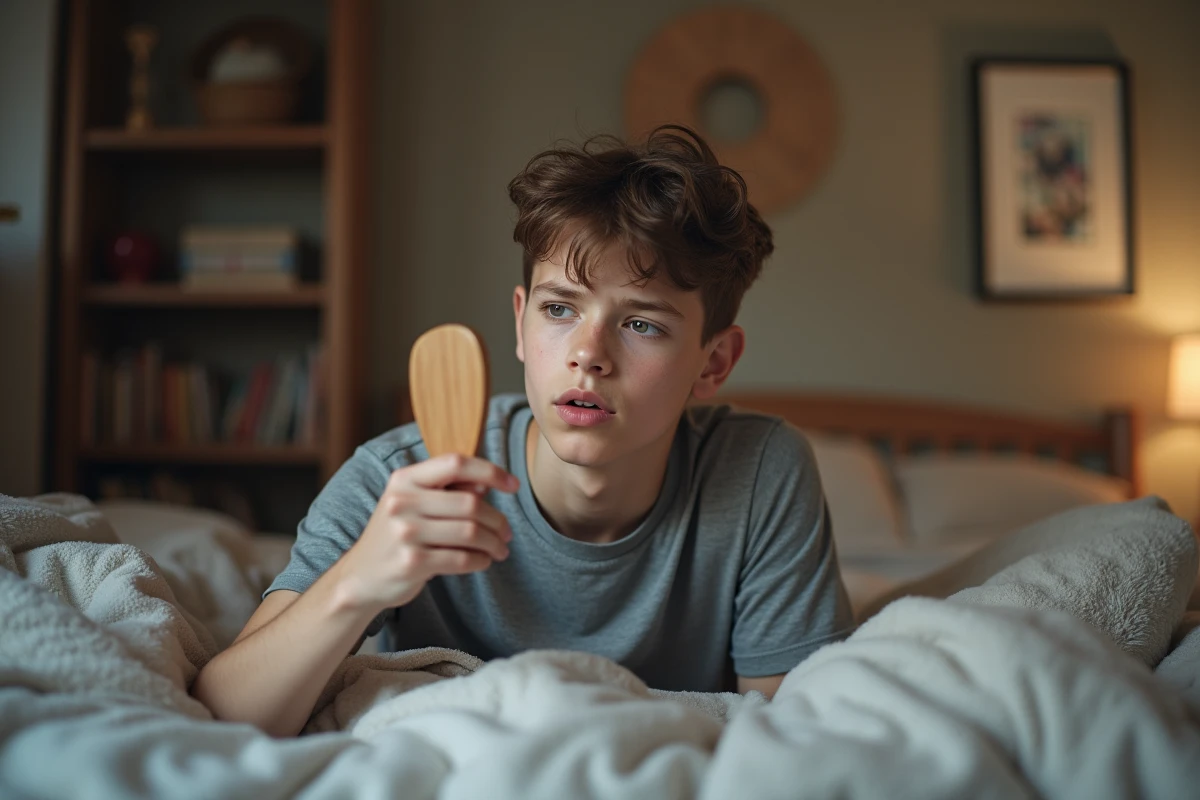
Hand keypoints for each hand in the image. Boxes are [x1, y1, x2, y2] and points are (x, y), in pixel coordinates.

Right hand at [330, 454, 518, 611]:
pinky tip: (482, 561)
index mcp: (404, 479)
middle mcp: (402, 502)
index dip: (491, 471)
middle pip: (470, 504)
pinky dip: (480, 561)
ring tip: (499, 549)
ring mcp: (405, 533)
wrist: (360, 577)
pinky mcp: (412, 563)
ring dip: (493, 543)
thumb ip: (447, 490)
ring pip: (471, 533)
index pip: (455, 463)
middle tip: (507, 533)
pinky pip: (462, 559)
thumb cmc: (396, 535)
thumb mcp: (413, 503)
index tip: (513, 485)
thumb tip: (485, 483)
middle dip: (497, 520)